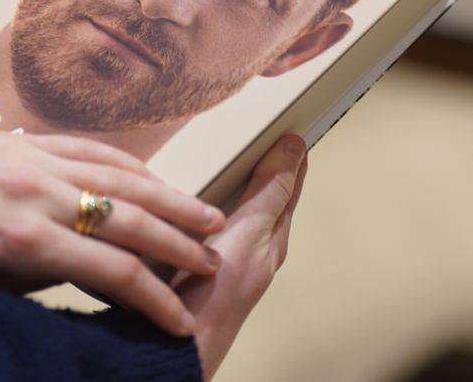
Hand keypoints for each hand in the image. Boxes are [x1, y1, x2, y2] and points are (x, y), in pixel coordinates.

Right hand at [175, 134, 307, 378]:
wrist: (179, 342)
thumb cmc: (219, 296)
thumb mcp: (250, 232)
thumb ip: (270, 192)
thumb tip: (293, 149)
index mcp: (271, 238)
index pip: (288, 186)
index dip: (291, 158)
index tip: (293, 130)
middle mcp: (251, 247)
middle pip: (264, 197)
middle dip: (266, 167)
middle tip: (267, 138)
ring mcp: (225, 255)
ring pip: (236, 209)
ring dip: (235, 184)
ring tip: (233, 159)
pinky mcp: (198, 261)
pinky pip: (209, 222)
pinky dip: (209, 203)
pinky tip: (193, 200)